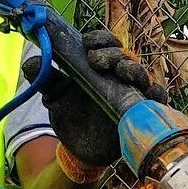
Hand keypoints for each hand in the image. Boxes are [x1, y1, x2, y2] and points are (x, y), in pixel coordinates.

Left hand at [41, 28, 164, 170]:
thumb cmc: (70, 116)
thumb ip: (45, 78)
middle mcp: (118, 77)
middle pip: (124, 56)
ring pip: (141, 75)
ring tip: (122, 72)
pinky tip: (149, 92)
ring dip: (134, 69)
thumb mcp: (54, 96)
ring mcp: (131, 94)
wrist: (76, 149)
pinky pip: (156, 101)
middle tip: (97, 61)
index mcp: (99, 66)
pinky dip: (156, 94)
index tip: (88, 44)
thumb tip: (31, 62)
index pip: (106, 44)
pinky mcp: (140, 113)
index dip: (100, 39)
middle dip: (113, 54)